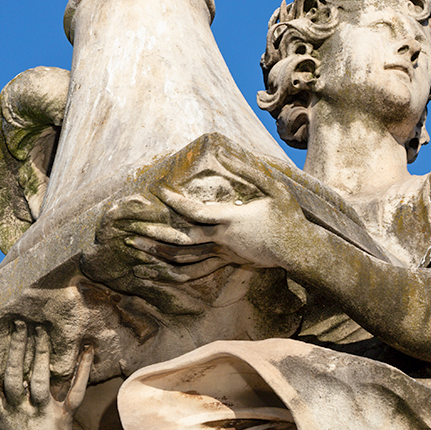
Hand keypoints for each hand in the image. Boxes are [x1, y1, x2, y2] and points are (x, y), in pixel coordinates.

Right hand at [0, 322, 92, 429]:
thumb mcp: (2, 419)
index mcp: (0, 412)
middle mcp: (18, 412)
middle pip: (12, 377)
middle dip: (15, 349)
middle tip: (19, 323)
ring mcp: (41, 414)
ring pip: (39, 382)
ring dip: (41, 355)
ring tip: (42, 331)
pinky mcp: (64, 417)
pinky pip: (75, 392)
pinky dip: (83, 370)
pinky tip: (88, 350)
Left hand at [115, 153, 311, 276]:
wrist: (299, 250)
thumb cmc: (288, 217)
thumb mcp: (275, 188)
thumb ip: (250, 170)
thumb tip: (226, 153)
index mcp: (231, 220)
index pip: (195, 211)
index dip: (175, 201)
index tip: (158, 191)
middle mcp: (222, 240)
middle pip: (182, 240)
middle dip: (155, 236)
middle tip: (131, 233)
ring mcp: (224, 254)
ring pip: (185, 261)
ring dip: (159, 257)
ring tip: (137, 254)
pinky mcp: (227, 262)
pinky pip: (196, 273)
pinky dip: (175, 275)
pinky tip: (158, 275)